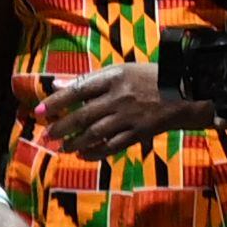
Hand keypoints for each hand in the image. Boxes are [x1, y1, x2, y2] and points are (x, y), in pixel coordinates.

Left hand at [39, 61, 200, 156]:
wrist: (188, 91)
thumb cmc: (150, 78)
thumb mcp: (120, 71)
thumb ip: (88, 79)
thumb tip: (56, 84)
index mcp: (113, 77)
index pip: (76, 90)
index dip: (55, 102)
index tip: (38, 111)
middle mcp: (119, 97)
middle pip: (82, 115)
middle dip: (61, 127)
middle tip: (47, 135)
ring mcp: (129, 117)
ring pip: (94, 133)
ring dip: (75, 142)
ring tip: (62, 147)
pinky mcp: (139, 132)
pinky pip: (112, 146)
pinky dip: (95, 152)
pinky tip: (83, 155)